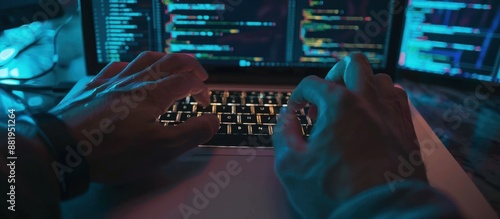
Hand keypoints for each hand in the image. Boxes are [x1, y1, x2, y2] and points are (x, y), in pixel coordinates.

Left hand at [50, 52, 219, 183]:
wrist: (62, 150)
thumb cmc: (111, 152)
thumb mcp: (161, 150)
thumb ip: (192, 133)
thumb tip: (212, 121)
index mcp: (153, 95)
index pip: (186, 81)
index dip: (201, 88)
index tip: (205, 101)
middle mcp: (133, 83)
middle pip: (167, 62)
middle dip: (188, 64)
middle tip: (198, 72)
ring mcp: (110, 83)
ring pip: (141, 60)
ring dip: (161, 58)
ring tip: (169, 63)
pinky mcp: (91, 89)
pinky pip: (112, 69)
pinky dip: (127, 67)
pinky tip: (126, 72)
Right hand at [273, 53, 426, 217]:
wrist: (381, 214)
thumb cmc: (336, 194)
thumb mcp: (291, 165)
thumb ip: (283, 133)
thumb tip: (286, 117)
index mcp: (338, 104)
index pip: (311, 83)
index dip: (297, 96)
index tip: (296, 111)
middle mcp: (367, 101)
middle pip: (352, 63)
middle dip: (333, 75)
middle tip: (325, 96)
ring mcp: (390, 112)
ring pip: (379, 77)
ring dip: (361, 85)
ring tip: (350, 106)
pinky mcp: (406, 127)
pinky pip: (397, 97)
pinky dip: (382, 99)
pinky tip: (372, 116)